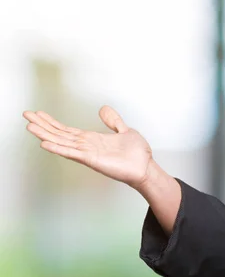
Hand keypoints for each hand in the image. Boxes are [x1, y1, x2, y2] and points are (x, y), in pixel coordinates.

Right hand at [23, 105, 153, 190]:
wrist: (146, 167)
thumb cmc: (137, 154)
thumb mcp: (125, 130)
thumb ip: (113, 121)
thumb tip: (103, 109)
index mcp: (93, 139)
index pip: (67, 130)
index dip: (53, 122)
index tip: (39, 114)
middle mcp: (87, 146)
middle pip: (60, 134)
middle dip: (43, 125)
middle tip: (26, 115)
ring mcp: (88, 153)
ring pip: (62, 142)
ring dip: (45, 135)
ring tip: (30, 127)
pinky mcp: (92, 160)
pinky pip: (72, 153)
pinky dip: (58, 148)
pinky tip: (45, 143)